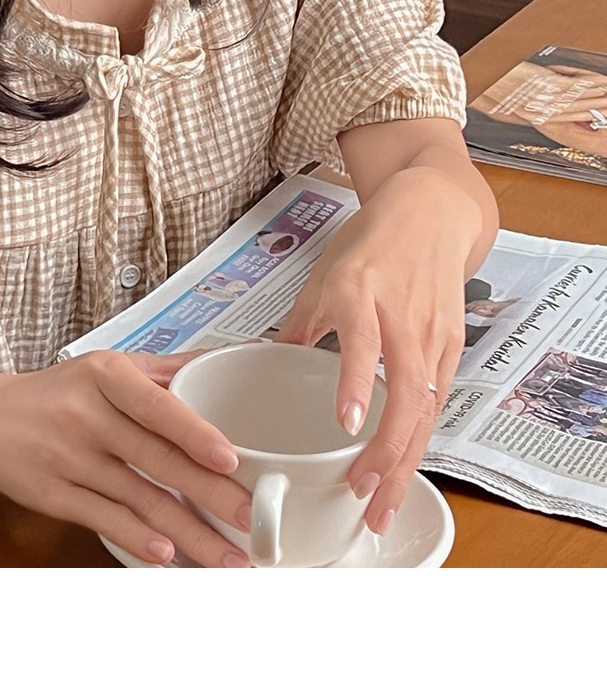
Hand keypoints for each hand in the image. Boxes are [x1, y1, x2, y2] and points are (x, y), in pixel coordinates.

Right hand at [0, 351, 246, 565]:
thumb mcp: (105, 366)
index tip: (230, 459)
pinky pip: (104, 521)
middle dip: (209, 496)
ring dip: (188, 534)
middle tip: (250, 521)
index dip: (194, 433)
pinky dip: (138, 541)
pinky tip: (168, 557)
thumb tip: (224, 360)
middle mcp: (87, 415)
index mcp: (105, 374)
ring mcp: (69, 459)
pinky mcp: (54, 497)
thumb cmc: (57, 392)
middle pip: (157, 460)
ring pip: (139, 500)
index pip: (156, 405)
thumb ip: (163, 372)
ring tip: (226, 557)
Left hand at [276, 161, 476, 534]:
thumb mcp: (325, 272)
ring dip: (405, 462)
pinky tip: (403, 474)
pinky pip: (438, 404)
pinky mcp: (452, 347)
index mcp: (361, 290)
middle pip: (406, 391)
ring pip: (426, 409)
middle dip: (387, 450)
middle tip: (362, 493)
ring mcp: (432, 333)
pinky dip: (420, 443)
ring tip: (381, 506)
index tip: (347, 422)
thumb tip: (267, 366)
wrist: (433, 211)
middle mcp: (401, 315)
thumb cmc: (374, 240)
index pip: (364, 339)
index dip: (358, 381)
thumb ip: (300, 323)